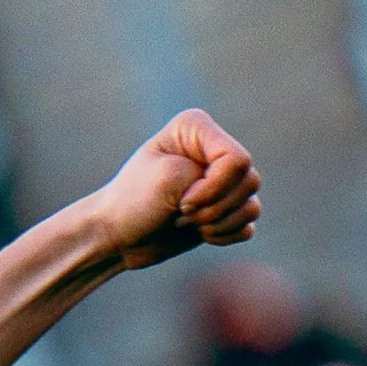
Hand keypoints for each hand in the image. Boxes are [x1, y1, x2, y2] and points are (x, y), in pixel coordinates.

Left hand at [87, 111, 260, 273]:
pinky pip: (247, 225)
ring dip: (218, 223)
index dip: (214, 188)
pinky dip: (224, 235)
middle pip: (250, 182)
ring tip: (183, 221)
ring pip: (252, 206)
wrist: (115, 236)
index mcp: (198, 128)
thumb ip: (217, 178)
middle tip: (179, 212)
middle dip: (214, 208)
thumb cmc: (133, 203)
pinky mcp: (224, 209)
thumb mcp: (169, 180)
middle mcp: (213, 150)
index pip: (238, 160)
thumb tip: (250, 205)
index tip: (182, 200)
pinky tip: (198, 234)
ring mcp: (221, 180)